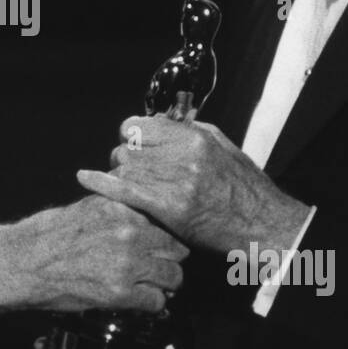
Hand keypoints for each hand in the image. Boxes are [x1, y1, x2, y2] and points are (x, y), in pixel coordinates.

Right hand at [0, 194, 187, 315]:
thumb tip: (142, 213)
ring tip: (151, 287)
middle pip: (177, 249)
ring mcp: (128, 263)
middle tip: (160, 268)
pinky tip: (138, 301)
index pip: (167, 220)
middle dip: (169, 260)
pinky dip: (151, 304)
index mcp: (123, 207)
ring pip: (173, 277)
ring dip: (165, 284)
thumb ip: (118, 208)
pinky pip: (157, 302)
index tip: (163, 245)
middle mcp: (130, 232)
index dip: (167, 236)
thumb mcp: (87, 206)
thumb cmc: (48, 235)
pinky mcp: (120, 292)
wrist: (23, 263)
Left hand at [76, 115, 311, 257]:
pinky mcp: (169, 208)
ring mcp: (175, 182)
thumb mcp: (222, 147)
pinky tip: (85, 178)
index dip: (132, 136)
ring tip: (133, 186)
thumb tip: (162, 124)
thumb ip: (189, 133)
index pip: (140, 125)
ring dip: (121, 176)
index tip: (135, 145)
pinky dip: (100, 183)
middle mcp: (182, 155)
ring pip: (124, 167)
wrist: (262, 224)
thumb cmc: (244, 189)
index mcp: (194, 137)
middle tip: (134, 172)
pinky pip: (124, 190)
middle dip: (125, 158)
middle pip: (128, 147)